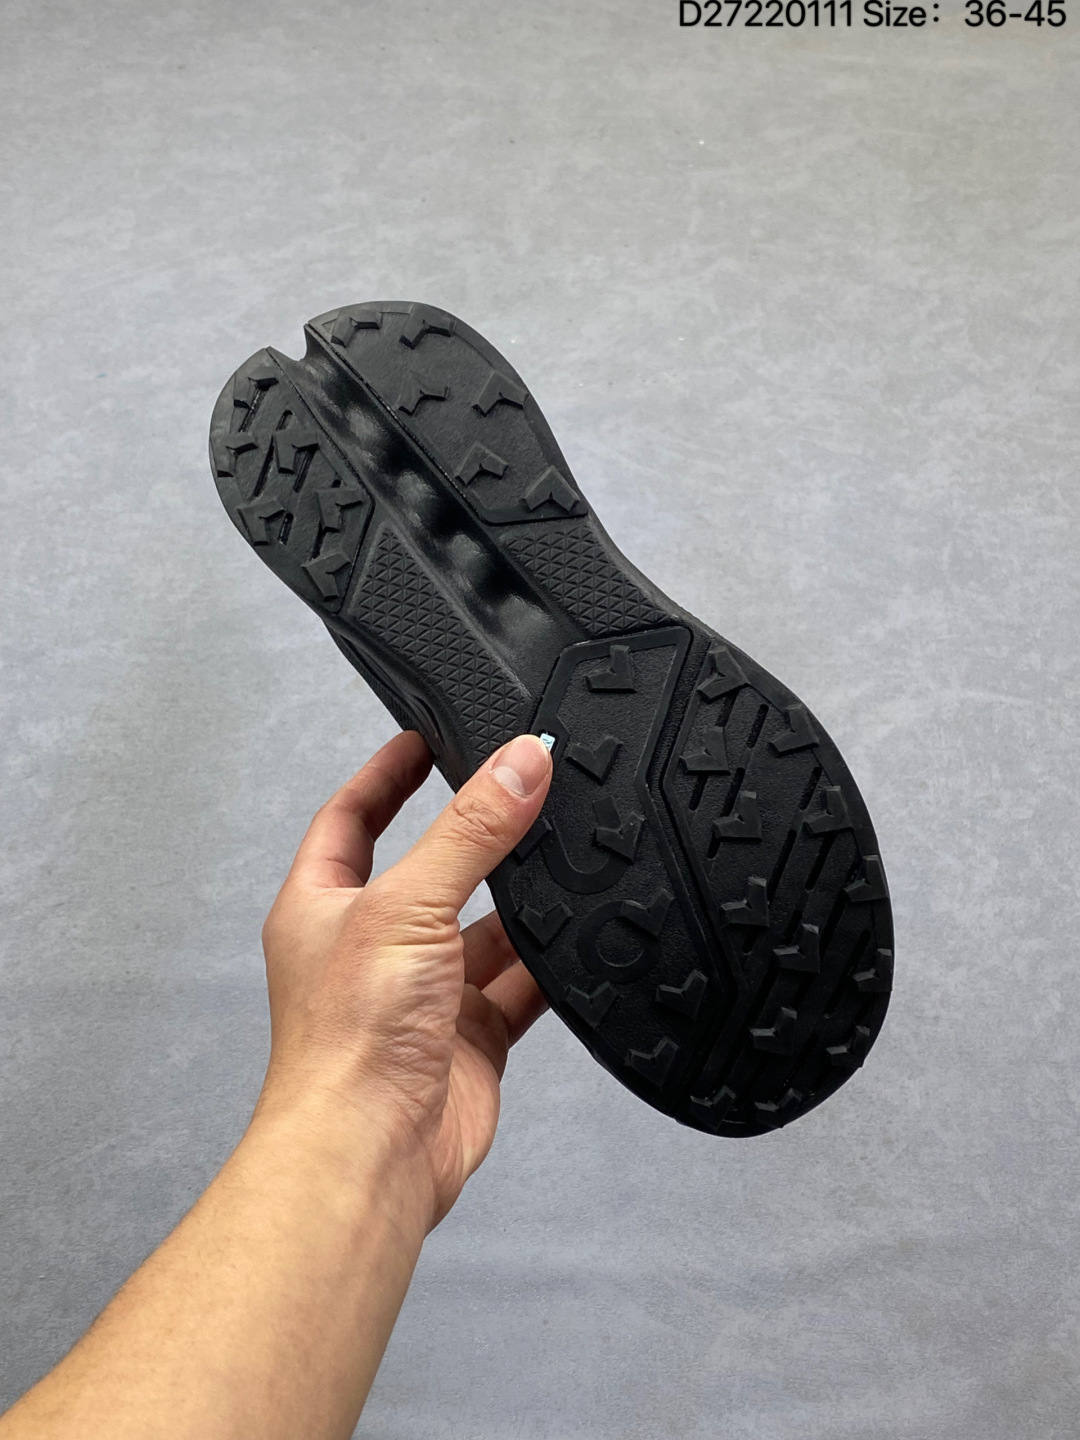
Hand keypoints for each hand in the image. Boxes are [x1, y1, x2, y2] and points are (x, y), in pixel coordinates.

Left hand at [256, 729, 552, 1227]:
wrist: (372, 1156)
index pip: (351, 818)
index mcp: (324, 907)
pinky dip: (550, 965)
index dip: (386, 774)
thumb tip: (518, 763)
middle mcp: (371, 947)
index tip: (427, 736)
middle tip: (524, 788)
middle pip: (430, 870)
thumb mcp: (408, 906)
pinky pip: (519, 985)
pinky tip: (583, 936)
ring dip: (521, 902)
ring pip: (483, 929)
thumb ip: (470, 832)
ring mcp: (423, 993)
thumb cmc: (350, 1040)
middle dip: (475, 836)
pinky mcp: (470, 1037)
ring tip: (567, 851)